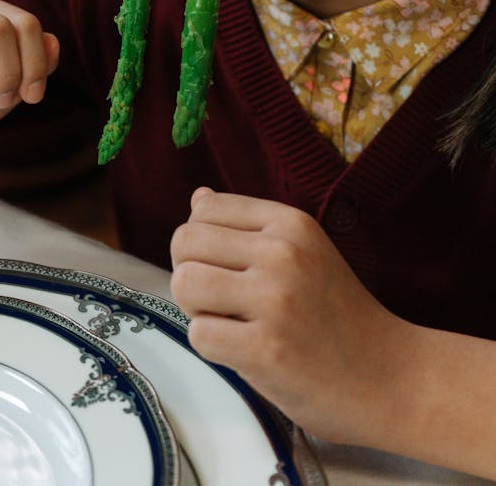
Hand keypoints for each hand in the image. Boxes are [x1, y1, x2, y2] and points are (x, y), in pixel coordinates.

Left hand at [170, 189, 408, 444]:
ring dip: (197, 310)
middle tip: (222, 302)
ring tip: (232, 325)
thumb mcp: (305, 252)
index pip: (204, 210)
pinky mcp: (266, 349)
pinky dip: (212, 348)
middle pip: (185, 242)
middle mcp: (282, 252)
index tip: (224, 268)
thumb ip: (248, 227)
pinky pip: (198, 334)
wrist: (392, 379)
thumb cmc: (338, 316)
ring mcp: (275, 300)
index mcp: (290, 222)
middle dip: (191, 274)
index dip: (200, 242)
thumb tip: (197, 198)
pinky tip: (246, 352)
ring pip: (184, 283)